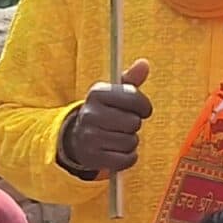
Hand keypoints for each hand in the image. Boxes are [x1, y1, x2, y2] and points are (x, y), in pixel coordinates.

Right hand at [63, 59, 152, 173]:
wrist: (78, 138)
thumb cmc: (104, 112)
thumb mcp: (114, 93)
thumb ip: (131, 80)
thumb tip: (144, 63)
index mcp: (97, 93)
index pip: (134, 97)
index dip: (144, 105)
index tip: (142, 109)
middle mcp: (90, 113)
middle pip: (134, 122)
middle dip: (134, 124)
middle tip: (123, 124)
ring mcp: (89, 136)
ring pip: (131, 141)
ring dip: (130, 141)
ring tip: (118, 136)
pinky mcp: (92, 157)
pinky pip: (126, 159)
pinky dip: (128, 157)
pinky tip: (118, 151)